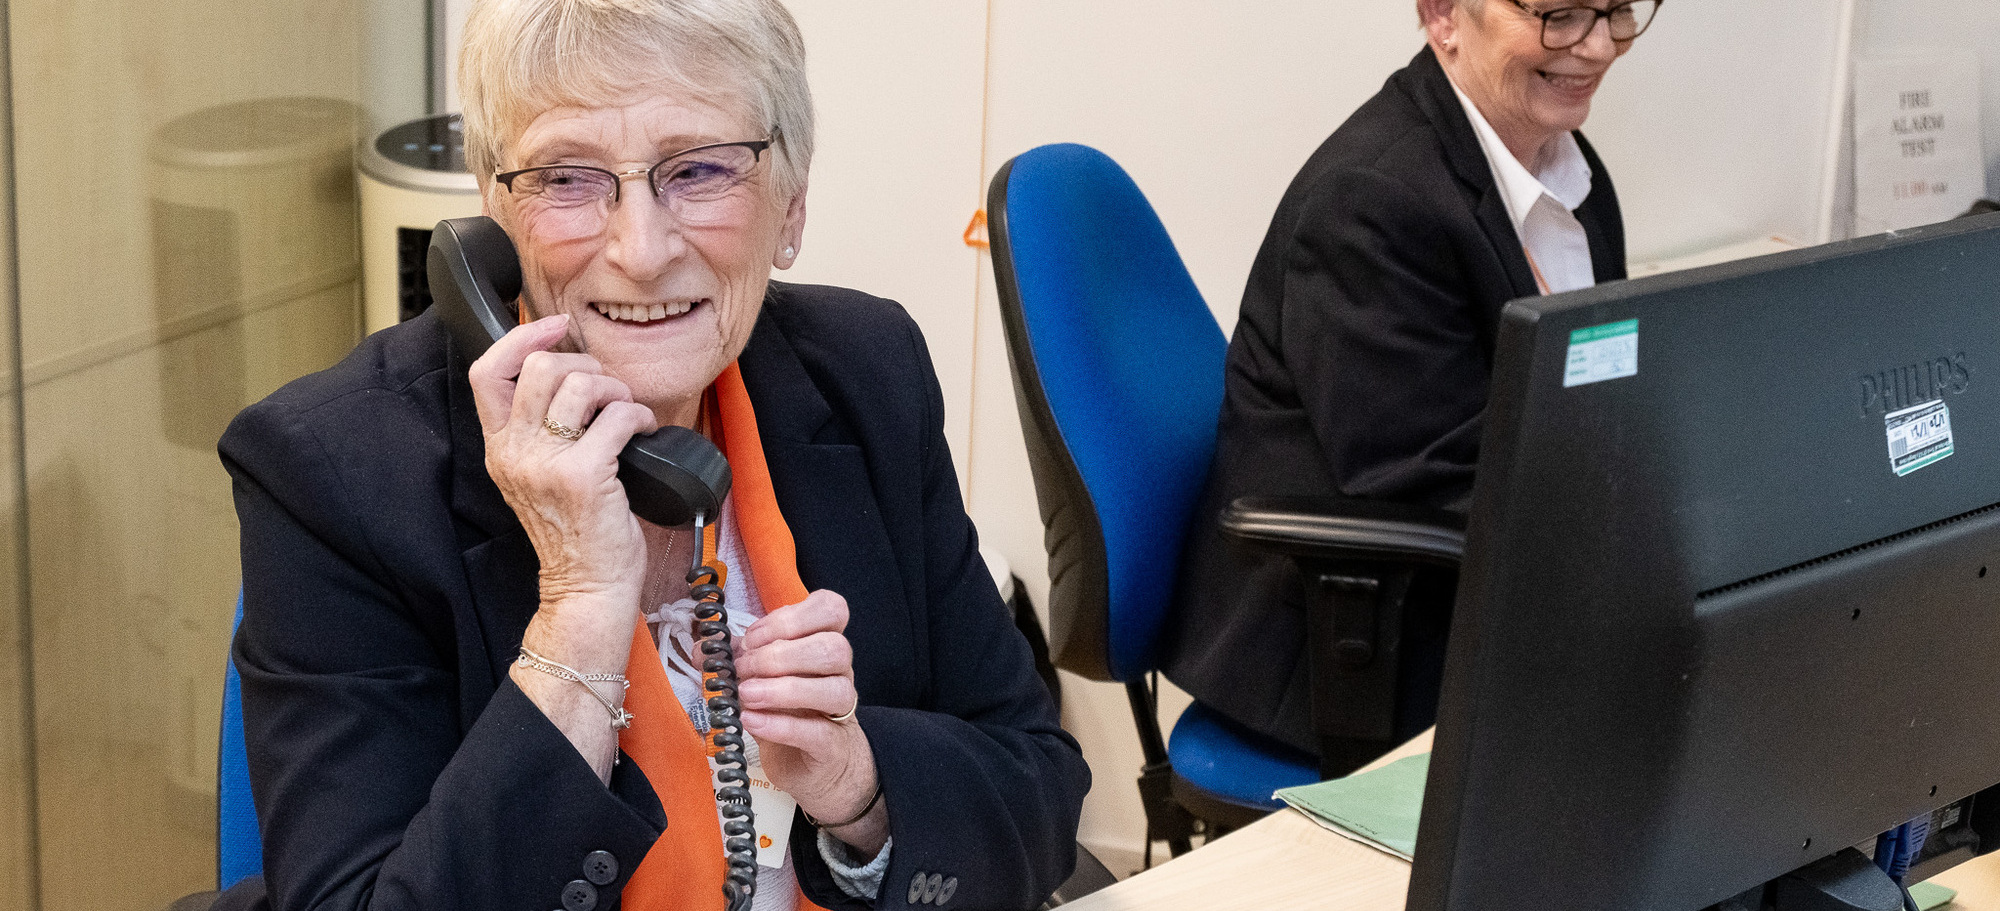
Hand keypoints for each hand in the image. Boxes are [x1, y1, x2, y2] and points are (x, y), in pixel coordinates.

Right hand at [469, 313, 659, 646]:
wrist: (586, 587)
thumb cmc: (575, 530)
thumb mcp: (538, 476)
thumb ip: (538, 431)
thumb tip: (571, 373)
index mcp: (499, 447)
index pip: (486, 372)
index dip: (521, 338)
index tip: (556, 328)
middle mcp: (514, 452)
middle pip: (540, 368)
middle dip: (585, 366)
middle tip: (608, 391)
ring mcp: (546, 464)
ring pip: (581, 385)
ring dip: (615, 389)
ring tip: (626, 412)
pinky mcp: (583, 476)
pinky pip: (617, 416)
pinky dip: (639, 415)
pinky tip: (645, 431)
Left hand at [735, 590, 886, 851]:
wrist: (817, 770)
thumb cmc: (791, 717)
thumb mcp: (761, 684)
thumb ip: (737, 662)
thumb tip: (702, 649)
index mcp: (822, 645)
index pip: (832, 608)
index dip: (791, 617)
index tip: (753, 638)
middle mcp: (839, 673)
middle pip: (834, 647)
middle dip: (780, 655)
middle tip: (743, 671)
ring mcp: (841, 710)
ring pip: (835, 688)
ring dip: (784, 688)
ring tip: (746, 696)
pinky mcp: (832, 746)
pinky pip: (817, 731)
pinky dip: (780, 724)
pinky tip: (751, 721)